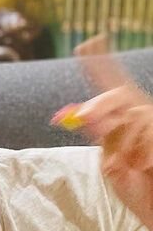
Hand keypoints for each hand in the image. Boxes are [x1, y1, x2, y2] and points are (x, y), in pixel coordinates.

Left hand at [56, 35, 152, 230]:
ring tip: (131, 166)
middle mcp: (139, 114)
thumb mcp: (112, 162)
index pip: (108, 85)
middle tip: (84, 117)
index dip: (99, 64)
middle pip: (118, 94)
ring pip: (134, 116)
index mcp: (120, 119)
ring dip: (125, 145)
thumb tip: (84, 114)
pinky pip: (148, 132)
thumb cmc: (135, 186)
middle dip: (100, 105)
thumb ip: (103, 139)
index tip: (87, 44)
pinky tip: (145, 167)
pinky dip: (141, 154)